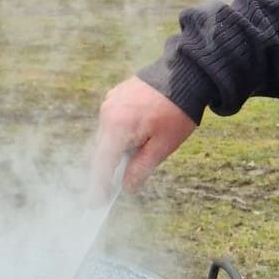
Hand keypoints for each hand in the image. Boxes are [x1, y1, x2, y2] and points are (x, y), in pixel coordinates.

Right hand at [93, 77, 196, 194]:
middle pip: (101, 151)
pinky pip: (110, 123)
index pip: (102, 164)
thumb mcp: (163, 146)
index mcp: (117, 127)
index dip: (97, 186)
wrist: (184, 74)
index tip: (93, 205)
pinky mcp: (115, 96)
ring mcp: (109, 102)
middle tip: (109, 193)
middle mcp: (107, 113)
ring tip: (128, 164)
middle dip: (106, 171)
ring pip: (106, 137)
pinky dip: (117, 136)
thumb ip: (141, 169)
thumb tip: (126, 188)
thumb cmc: (177, 112)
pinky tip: (133, 141)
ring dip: (114, 152)